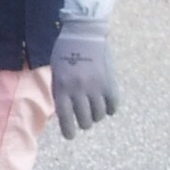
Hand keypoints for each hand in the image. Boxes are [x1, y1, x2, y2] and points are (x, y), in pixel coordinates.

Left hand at [50, 17, 119, 139]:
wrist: (84, 33)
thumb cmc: (65, 52)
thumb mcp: (56, 73)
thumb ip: (60, 92)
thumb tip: (66, 113)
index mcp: (62, 88)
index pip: (66, 118)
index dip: (69, 131)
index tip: (71, 136)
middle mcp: (79, 90)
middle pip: (84, 120)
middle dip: (84, 123)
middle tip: (84, 120)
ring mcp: (96, 87)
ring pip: (99, 115)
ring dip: (97, 116)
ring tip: (94, 110)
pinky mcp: (110, 82)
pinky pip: (113, 105)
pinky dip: (110, 109)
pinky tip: (107, 105)